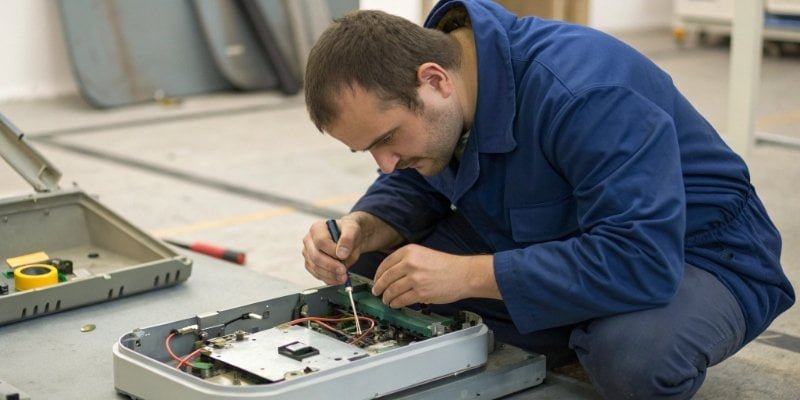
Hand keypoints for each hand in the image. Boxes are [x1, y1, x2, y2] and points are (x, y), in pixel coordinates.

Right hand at [301, 218, 362, 284]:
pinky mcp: (311, 264)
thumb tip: (341, 253)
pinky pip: (317, 274)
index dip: (332, 251)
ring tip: (343, 276)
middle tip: (344, 271)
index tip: (343, 256)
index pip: (321, 242)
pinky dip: (328, 279)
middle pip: (316, 257)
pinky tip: (338, 278)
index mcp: (317, 228)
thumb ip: (347, 239)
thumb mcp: (352, 229)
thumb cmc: (348, 232)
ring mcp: (308, 253)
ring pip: (315, 268)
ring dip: (330, 275)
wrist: (348, 239)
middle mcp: (309, 240)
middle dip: (331, 266)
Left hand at [371, 244, 498, 307]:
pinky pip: (401, 300)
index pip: (386, 263)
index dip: (378, 274)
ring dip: (386, 297)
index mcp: (410, 251)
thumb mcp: (424, 254)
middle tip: (376, 292)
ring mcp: (415, 279)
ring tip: (386, 300)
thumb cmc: (446, 265)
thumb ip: (407, 260)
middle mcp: (410, 263)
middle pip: (386, 277)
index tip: (376, 280)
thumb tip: (390, 274)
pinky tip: (395, 304)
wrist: (464, 274)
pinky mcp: (421, 293)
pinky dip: (396, 303)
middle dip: (379, 287)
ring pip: (392, 290)